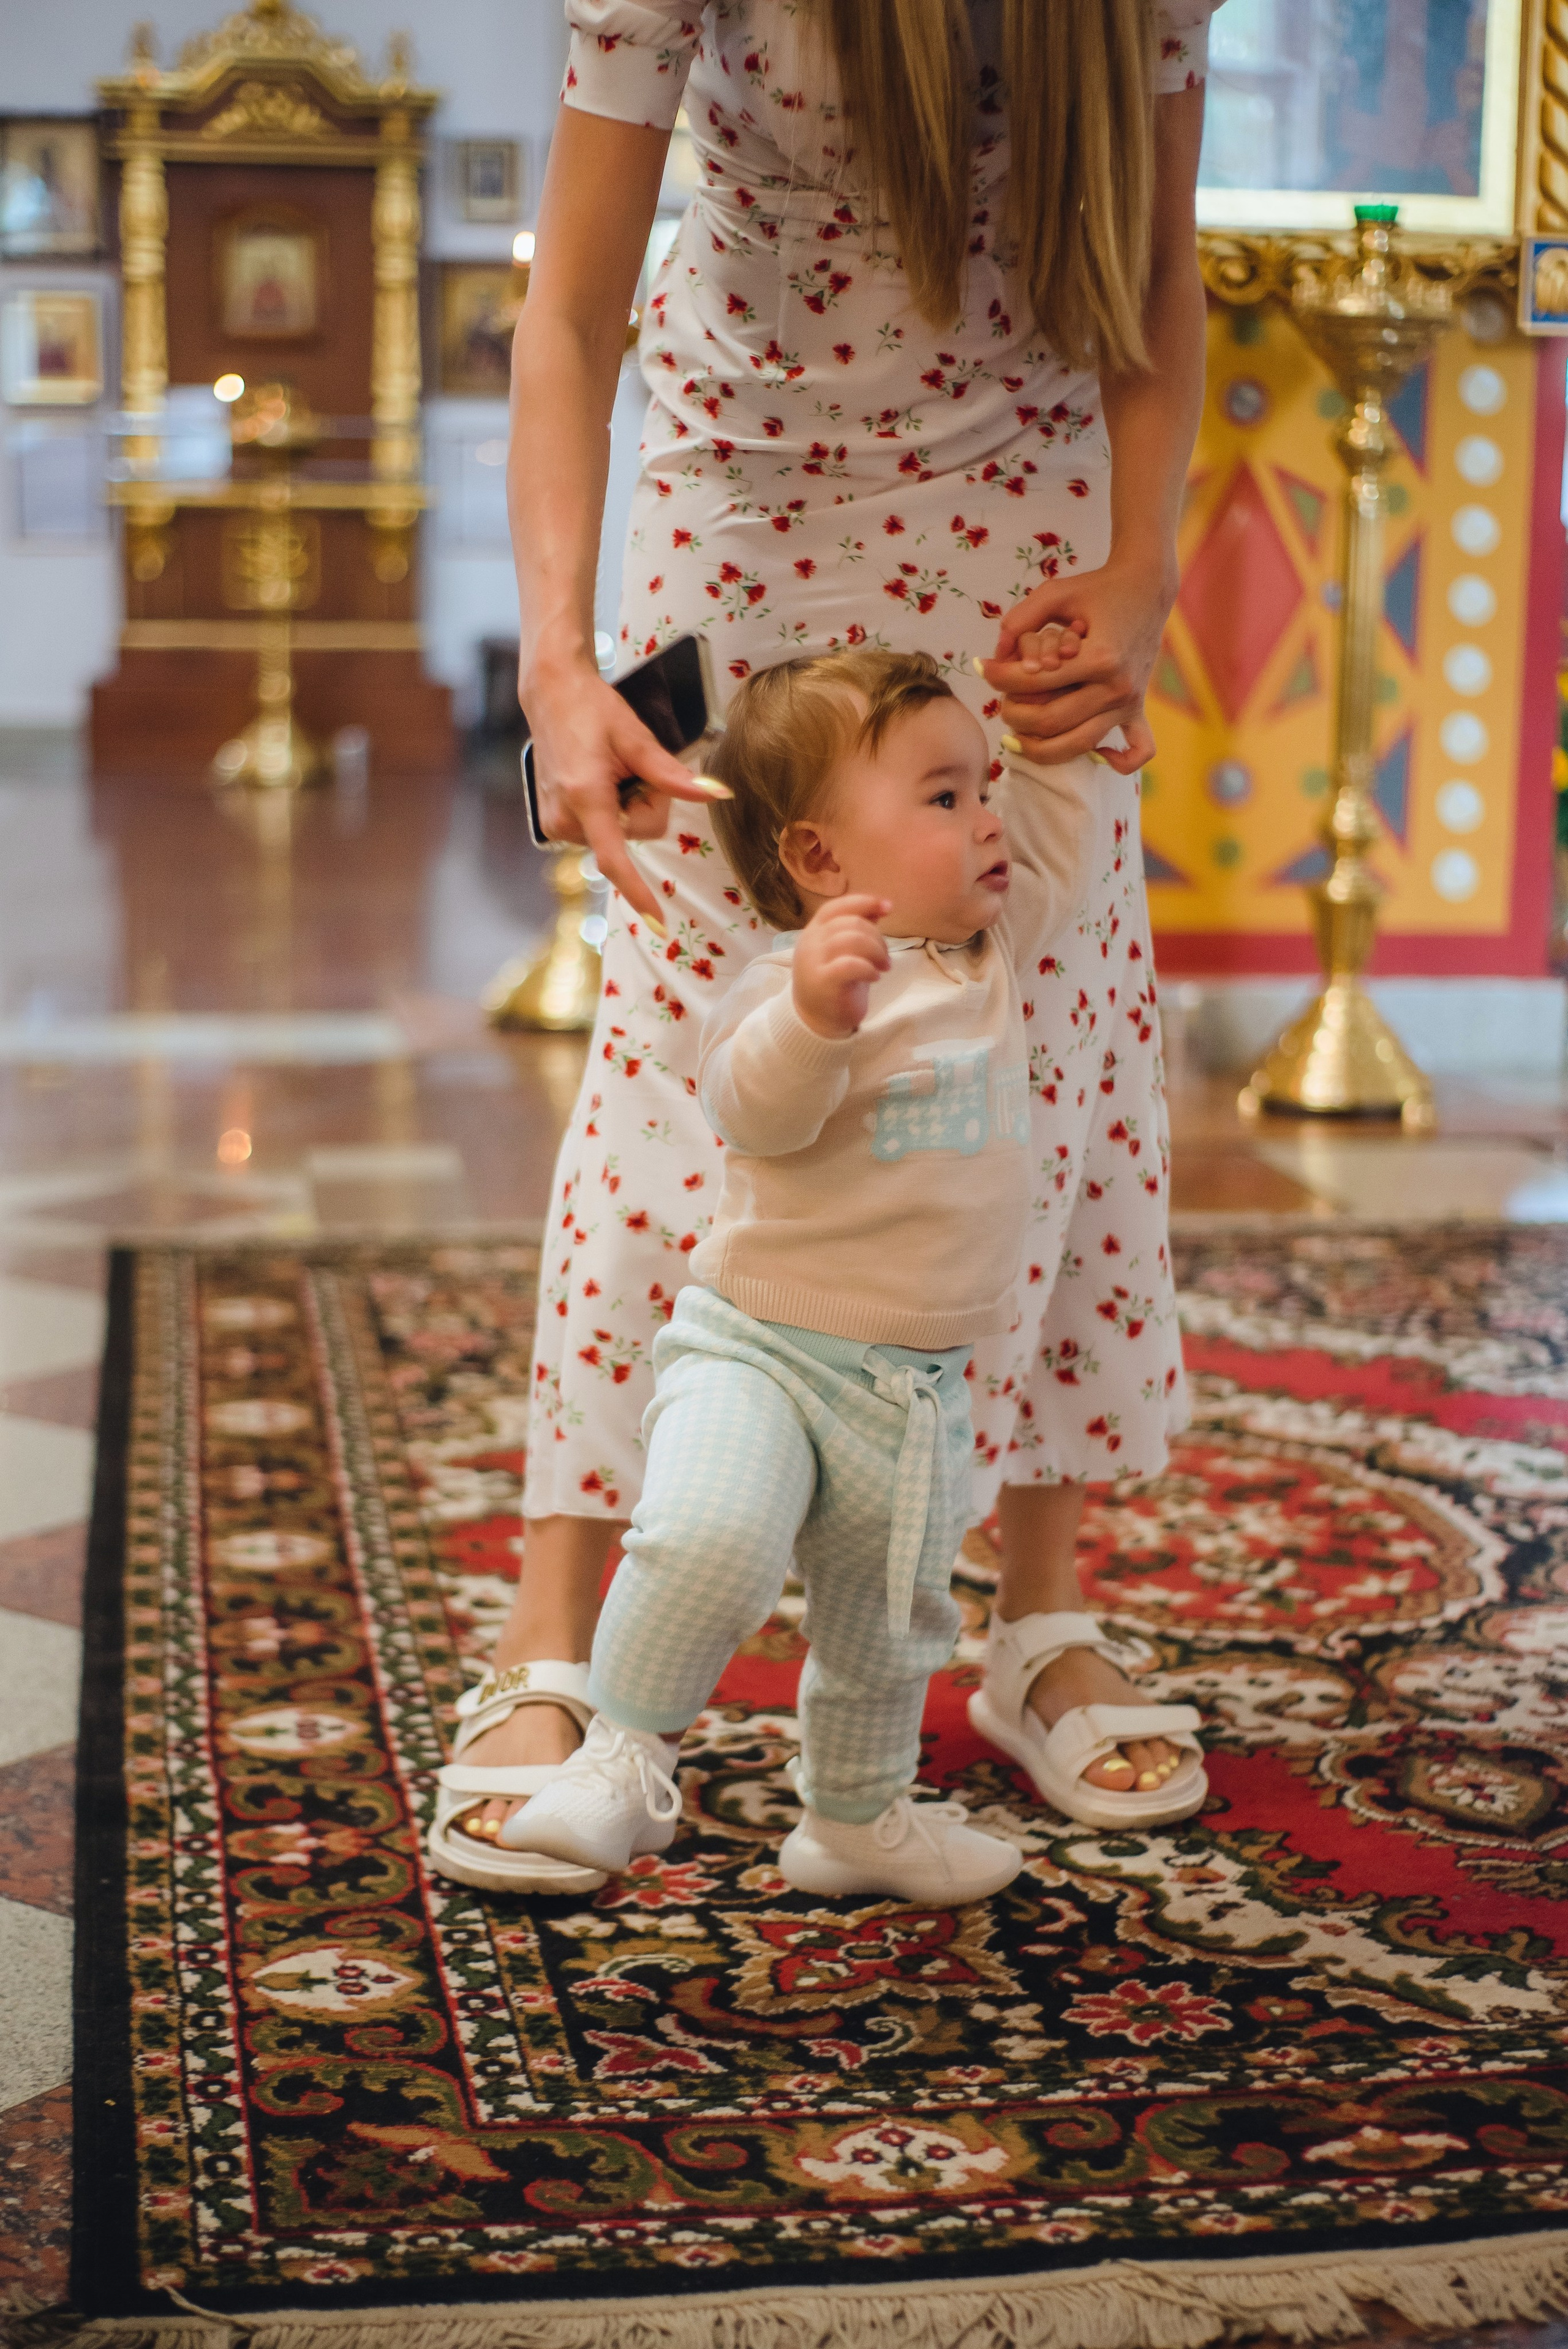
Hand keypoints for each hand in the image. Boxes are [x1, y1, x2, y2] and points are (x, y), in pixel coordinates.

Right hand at [520, 654, 728, 926]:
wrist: (551, 696)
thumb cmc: (594, 710)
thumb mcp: (637, 739)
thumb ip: (673, 776)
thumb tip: (716, 794)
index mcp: (585, 797)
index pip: (614, 860)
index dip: (638, 892)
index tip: (658, 922)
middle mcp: (565, 818)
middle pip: (631, 837)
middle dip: (644, 807)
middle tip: (633, 769)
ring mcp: (555, 823)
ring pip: (617, 835)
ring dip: (626, 808)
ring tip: (610, 770)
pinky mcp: (553, 823)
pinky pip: (600, 830)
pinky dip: (610, 811)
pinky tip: (599, 780)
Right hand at [792, 895, 891, 1038]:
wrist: (815, 1019)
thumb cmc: (835, 982)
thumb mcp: (845, 951)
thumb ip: (858, 929)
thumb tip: (881, 907)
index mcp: (814, 930)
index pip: (837, 907)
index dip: (864, 903)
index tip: (888, 908)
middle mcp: (811, 941)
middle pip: (850, 923)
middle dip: (876, 937)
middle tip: (885, 958)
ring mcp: (814, 961)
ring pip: (851, 940)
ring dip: (876, 951)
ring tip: (883, 967)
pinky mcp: (823, 981)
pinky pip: (849, 965)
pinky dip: (868, 968)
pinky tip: (874, 977)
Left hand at [976, 556, 1175, 774]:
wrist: (1146, 586)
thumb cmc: (1095, 588)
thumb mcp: (1055, 593)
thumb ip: (1018, 619)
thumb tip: (993, 656)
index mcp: (1100, 656)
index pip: (1035, 681)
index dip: (999, 676)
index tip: (982, 667)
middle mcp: (1118, 686)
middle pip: (1050, 720)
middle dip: (1014, 714)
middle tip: (1000, 702)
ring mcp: (1130, 702)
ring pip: (1078, 744)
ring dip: (1039, 747)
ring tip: (1016, 736)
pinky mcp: (1139, 708)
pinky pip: (1138, 750)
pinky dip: (1117, 762)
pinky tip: (1093, 755)